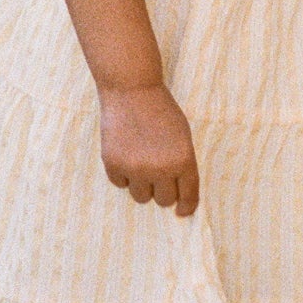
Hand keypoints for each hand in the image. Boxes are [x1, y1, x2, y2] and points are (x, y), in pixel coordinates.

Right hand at [100, 85, 200, 213]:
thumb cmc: (161, 111)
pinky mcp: (113, 164)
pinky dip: (122, 174)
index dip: (186, 207)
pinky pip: (120, 184)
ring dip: (142, 184)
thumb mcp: (182, 136)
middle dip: (162, 190)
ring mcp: (135, 168)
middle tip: (157, 174)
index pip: (188, 196)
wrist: (131, 91)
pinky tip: (125, 154)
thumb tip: (178, 195)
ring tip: (140, 162)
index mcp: (183, 160)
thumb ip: (182, 164)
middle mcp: (160, 169)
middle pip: (164, 200)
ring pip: (141, 196)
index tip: (181, 211)